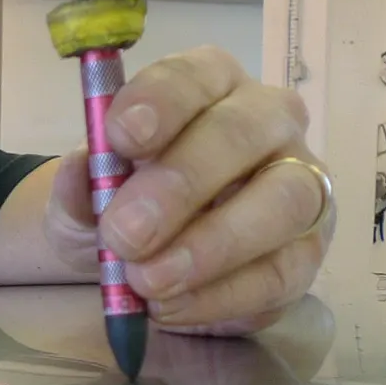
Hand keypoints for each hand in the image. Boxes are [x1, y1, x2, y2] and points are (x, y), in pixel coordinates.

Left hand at [42, 47, 331, 333]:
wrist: (144, 259)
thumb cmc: (123, 203)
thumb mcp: (83, 195)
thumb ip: (79, 182)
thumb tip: (80, 170)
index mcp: (210, 86)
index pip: (195, 76)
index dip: (161, 101)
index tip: (119, 137)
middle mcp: (267, 122)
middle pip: (242, 134)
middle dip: (181, 184)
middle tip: (126, 233)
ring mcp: (300, 183)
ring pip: (282, 202)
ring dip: (212, 246)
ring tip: (148, 281)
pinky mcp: (305, 250)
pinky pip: (280, 272)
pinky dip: (220, 296)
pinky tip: (171, 308)